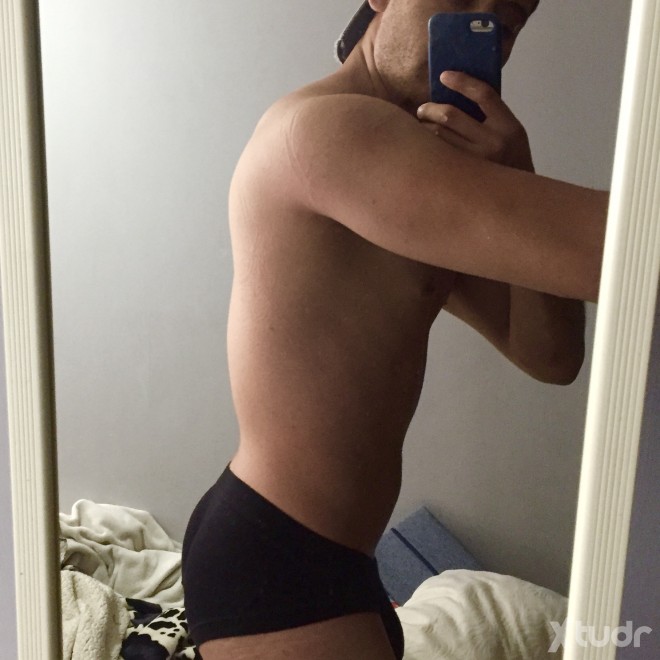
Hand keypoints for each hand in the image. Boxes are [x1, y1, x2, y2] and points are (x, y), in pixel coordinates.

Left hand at [417, 71, 534, 171]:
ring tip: (421, 126)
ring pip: (439, 135)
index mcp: (509, 127)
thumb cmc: (509, 160)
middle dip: (431, 108)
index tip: (444, 75)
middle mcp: (493, 143)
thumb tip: (459, 94)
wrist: (516, 198)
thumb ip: (491, 116)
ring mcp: (475, 163)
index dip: (462, 82)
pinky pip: (436, 155)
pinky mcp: (460, 177)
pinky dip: (425, 146)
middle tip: (423, 109)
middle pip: (451, 115)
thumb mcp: (510, 133)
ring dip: (424, 126)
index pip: (484, 95)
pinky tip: (422, 144)